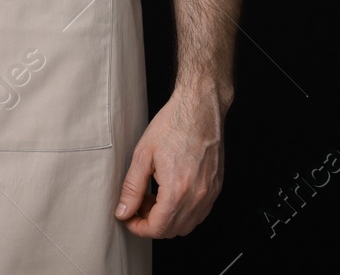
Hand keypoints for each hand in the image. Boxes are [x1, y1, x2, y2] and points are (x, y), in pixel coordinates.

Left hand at [115, 86, 226, 237]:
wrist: (200, 108)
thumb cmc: (173, 125)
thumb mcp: (143, 155)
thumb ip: (132, 188)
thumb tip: (123, 211)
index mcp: (177, 190)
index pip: (157, 229)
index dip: (138, 228)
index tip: (129, 217)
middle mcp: (197, 196)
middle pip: (172, 230)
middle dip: (151, 223)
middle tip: (139, 203)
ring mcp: (210, 193)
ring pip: (187, 225)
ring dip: (168, 219)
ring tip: (154, 196)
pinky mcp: (216, 187)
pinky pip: (199, 213)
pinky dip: (183, 211)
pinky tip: (171, 192)